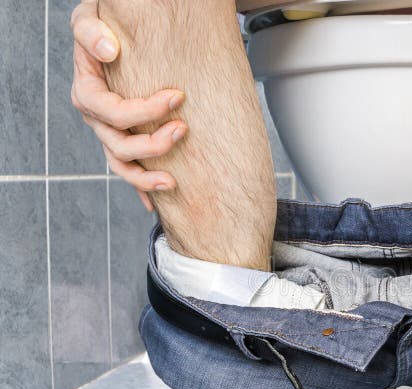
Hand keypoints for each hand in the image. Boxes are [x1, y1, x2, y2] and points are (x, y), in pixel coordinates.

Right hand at [71, 0, 186, 210]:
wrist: (119, 37)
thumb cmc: (106, 26)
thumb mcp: (90, 17)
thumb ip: (91, 31)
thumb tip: (110, 50)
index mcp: (88, 91)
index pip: (111, 111)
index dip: (142, 111)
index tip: (176, 97)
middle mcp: (97, 118)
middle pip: (118, 144)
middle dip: (152, 143)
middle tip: (183, 129)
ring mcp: (111, 134)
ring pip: (122, 165)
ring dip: (146, 178)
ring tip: (172, 182)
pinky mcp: (126, 143)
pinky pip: (131, 172)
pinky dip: (143, 191)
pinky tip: (157, 206)